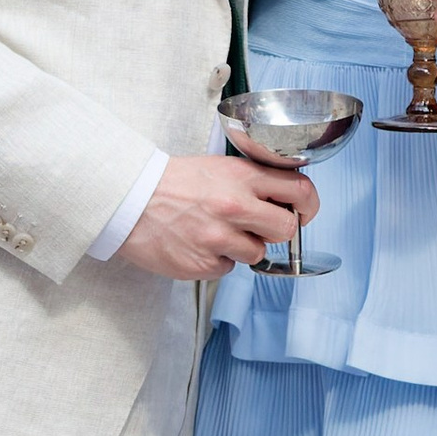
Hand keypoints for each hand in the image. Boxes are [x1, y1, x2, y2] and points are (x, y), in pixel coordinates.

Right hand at [116, 150, 316, 279]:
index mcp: (242, 176)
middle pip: (286, 228)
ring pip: (258, 253)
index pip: (299, 189)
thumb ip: (252, 181)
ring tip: (214, 231)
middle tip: (256, 225)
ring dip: (243, 247)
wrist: (127, 200)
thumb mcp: (218, 167)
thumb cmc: (171, 183)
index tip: (304, 212)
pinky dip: (217, 260)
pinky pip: (228, 268)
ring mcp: (219, 237)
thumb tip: (285, 200)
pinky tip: (197, 243)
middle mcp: (235, 206)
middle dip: (276, 230)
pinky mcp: (204, 263)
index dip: (309, 205)